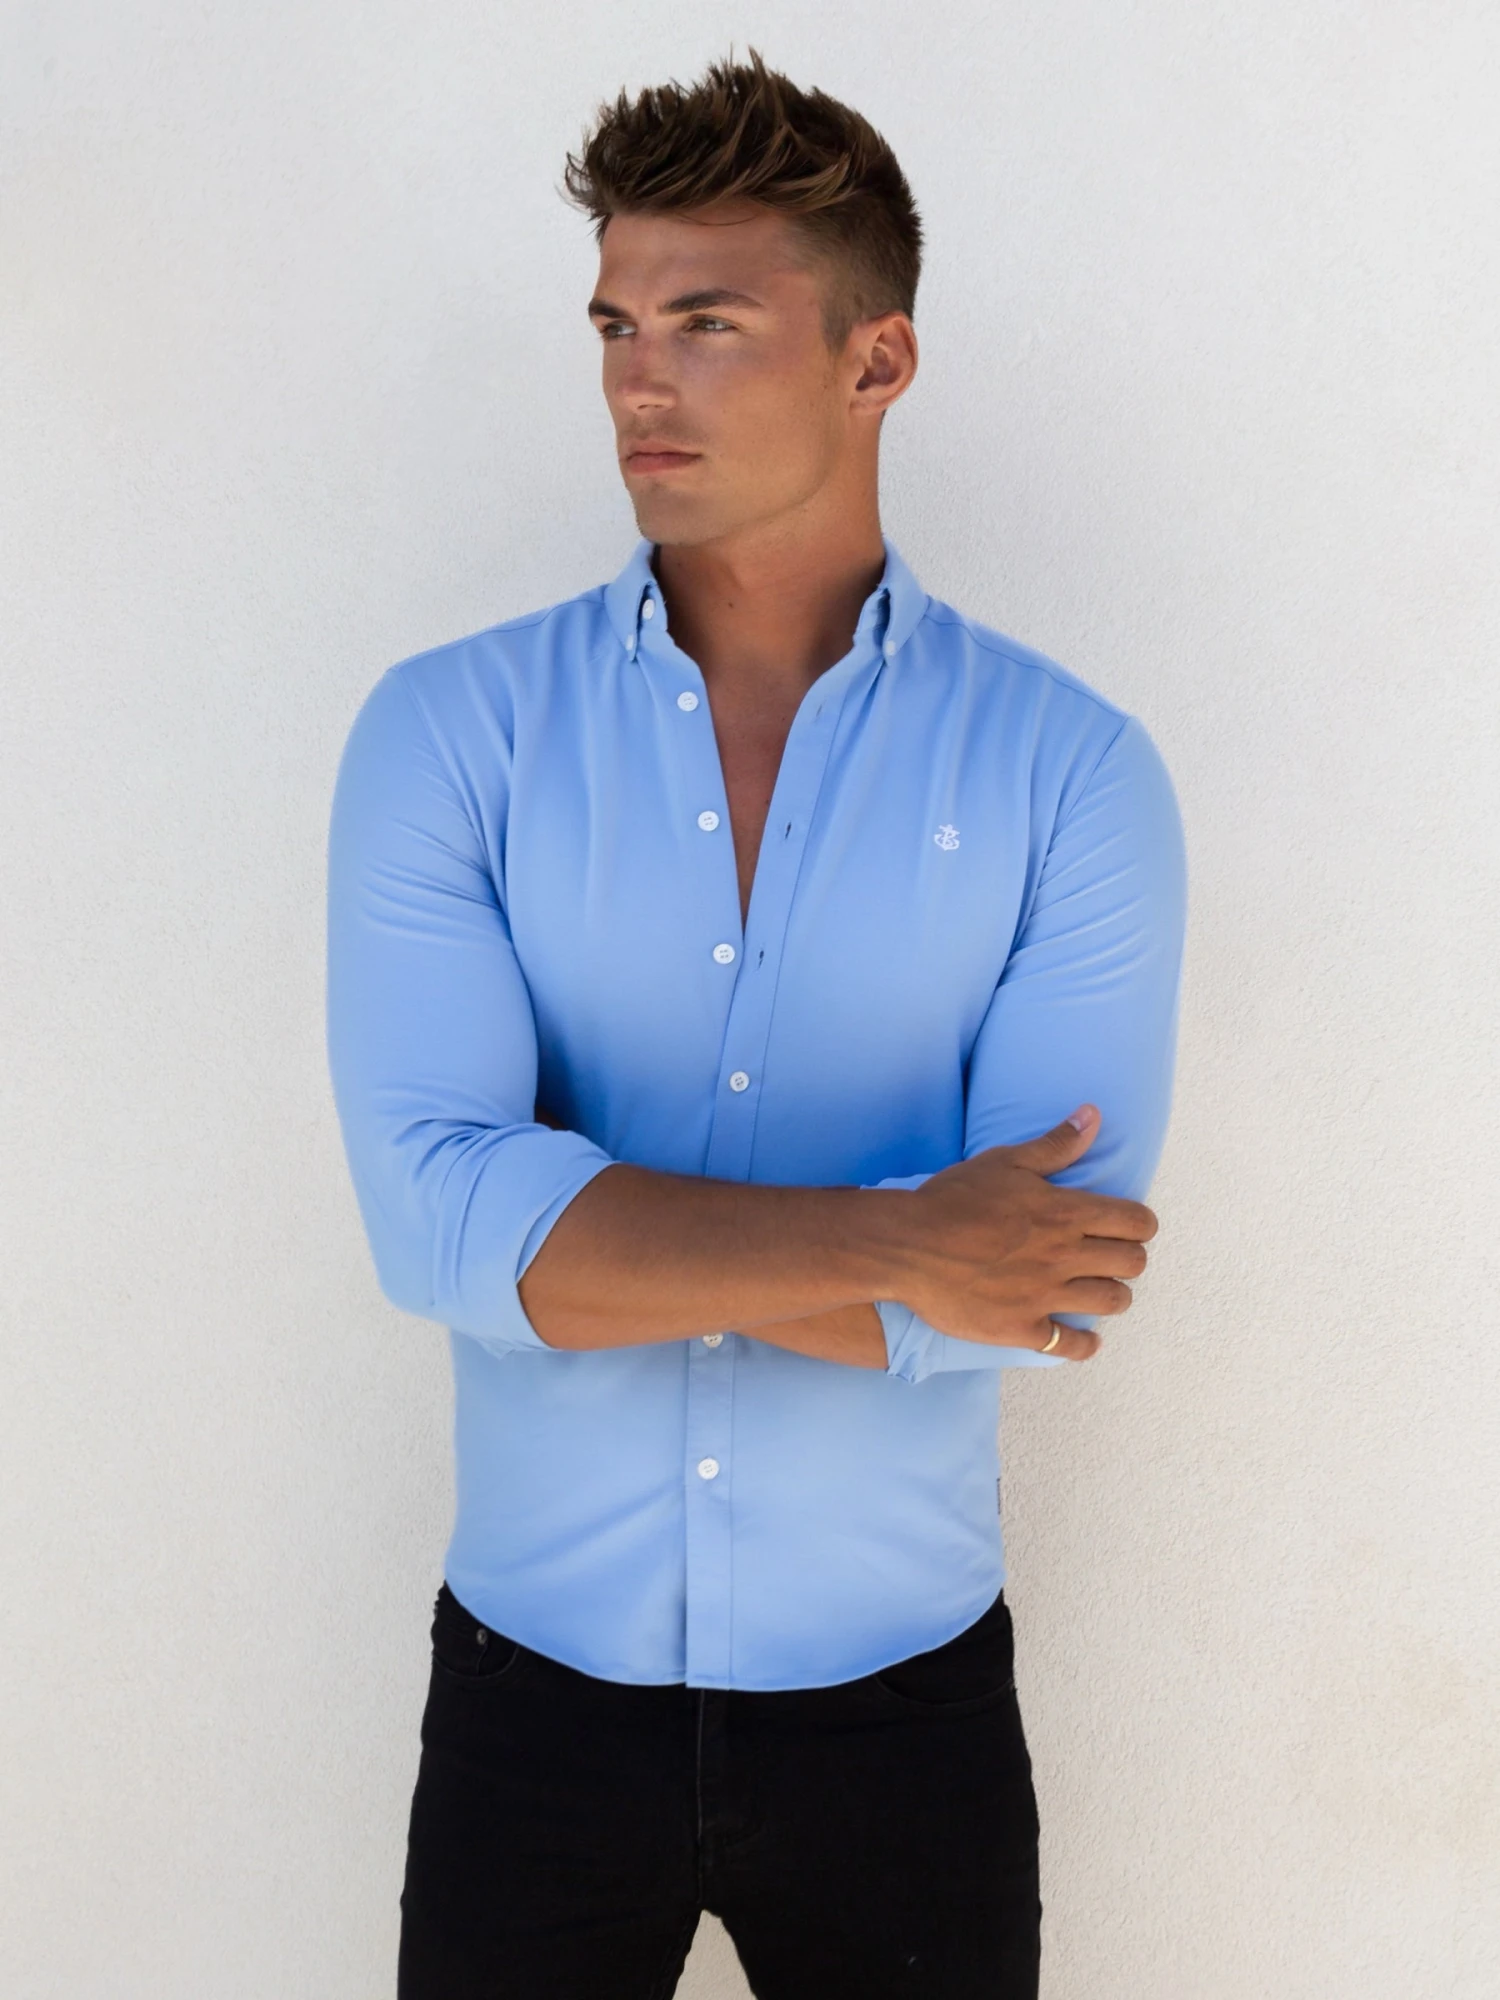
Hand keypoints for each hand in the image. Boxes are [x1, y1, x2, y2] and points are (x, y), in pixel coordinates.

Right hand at [900, 1106, 1156, 1361]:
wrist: (907, 1246)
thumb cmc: (953, 1199)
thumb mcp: (1005, 1162)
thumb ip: (1056, 1144)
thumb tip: (1093, 1115)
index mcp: (1065, 1213)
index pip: (1136, 1222)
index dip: (1141, 1224)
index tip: (1130, 1227)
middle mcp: (1064, 1255)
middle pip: (1133, 1264)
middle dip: (1130, 1259)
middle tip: (1112, 1257)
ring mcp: (1046, 1295)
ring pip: (1112, 1301)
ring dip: (1113, 1295)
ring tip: (1099, 1291)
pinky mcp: (1022, 1327)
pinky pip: (1070, 1345)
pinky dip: (1083, 1345)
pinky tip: (1083, 1340)